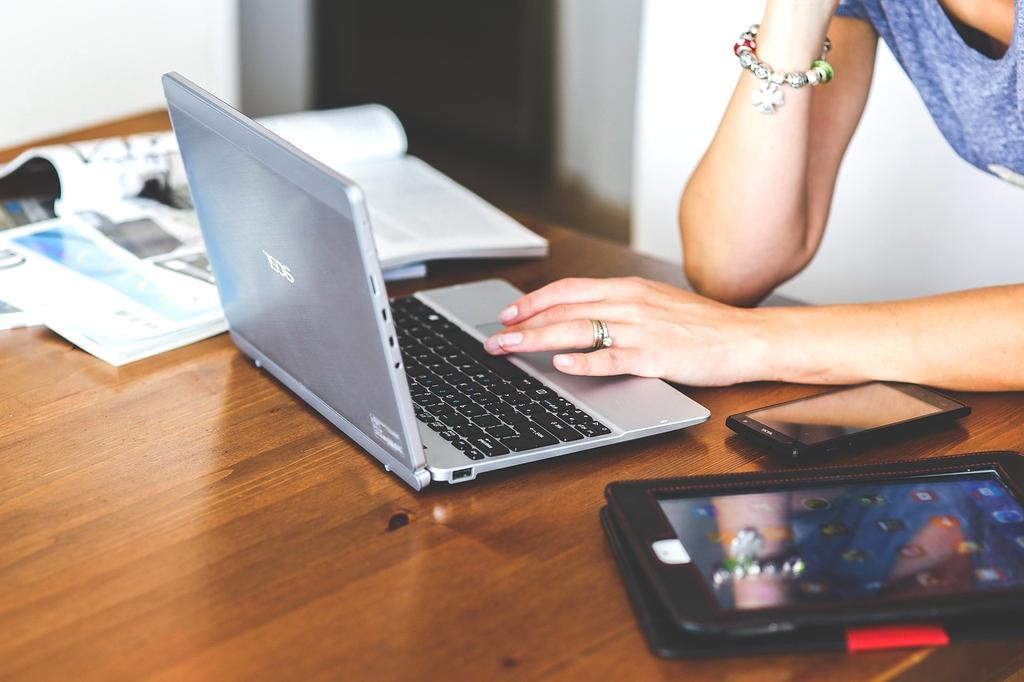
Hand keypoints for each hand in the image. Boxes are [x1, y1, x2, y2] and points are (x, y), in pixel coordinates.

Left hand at [483, 277, 768, 386]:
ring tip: (510, 348)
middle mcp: (629, 304)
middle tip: (494, 338)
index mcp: (628, 289)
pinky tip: (561, 366)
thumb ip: (618, 306)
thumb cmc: (701, 325)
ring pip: (578, 331)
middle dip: (523, 324)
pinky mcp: (654, 357)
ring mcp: (640, 330)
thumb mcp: (654, 303)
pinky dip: (584, 362)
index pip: (568, 289)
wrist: (744, 337)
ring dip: (538, 340)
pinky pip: (612, 358)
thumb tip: (579, 316)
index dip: (533, 301)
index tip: (508, 313)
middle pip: (564, 310)